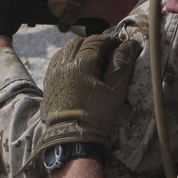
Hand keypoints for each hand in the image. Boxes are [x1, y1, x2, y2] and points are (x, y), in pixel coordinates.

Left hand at [36, 34, 141, 156]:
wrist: (72, 137)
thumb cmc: (97, 114)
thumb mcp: (115, 90)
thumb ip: (122, 64)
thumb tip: (129, 44)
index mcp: (80, 64)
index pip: (95, 42)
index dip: (109, 41)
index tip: (119, 45)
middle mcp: (63, 64)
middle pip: (78, 43)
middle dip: (94, 43)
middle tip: (107, 51)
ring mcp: (52, 73)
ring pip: (65, 50)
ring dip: (79, 49)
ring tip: (92, 58)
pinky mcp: (48, 82)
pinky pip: (56, 62)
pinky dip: (67, 58)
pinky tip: (76, 67)